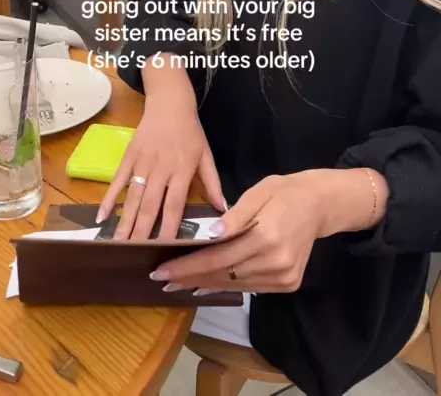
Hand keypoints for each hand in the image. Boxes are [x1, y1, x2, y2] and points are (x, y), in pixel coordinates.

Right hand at [97, 83, 224, 240]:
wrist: (170, 103)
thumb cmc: (191, 132)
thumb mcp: (206, 156)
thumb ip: (213, 184)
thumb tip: (223, 210)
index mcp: (182, 170)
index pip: (174, 205)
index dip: (168, 229)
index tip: (163, 251)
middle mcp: (161, 169)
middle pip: (150, 206)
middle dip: (142, 233)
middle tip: (134, 256)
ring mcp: (142, 162)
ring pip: (133, 197)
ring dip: (124, 222)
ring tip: (117, 245)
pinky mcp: (129, 156)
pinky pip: (117, 181)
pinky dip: (109, 199)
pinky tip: (101, 218)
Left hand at [149, 168, 387, 293]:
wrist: (319, 205)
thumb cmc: (283, 192)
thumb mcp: (257, 194)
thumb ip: (233, 218)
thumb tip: (208, 237)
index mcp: (266, 237)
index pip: (218, 257)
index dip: (188, 265)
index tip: (161, 270)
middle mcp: (276, 263)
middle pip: (224, 274)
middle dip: (189, 278)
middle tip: (161, 280)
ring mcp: (284, 277)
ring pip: (235, 284)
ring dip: (205, 284)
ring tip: (178, 284)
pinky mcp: (288, 284)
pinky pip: (250, 287)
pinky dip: (227, 284)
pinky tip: (206, 284)